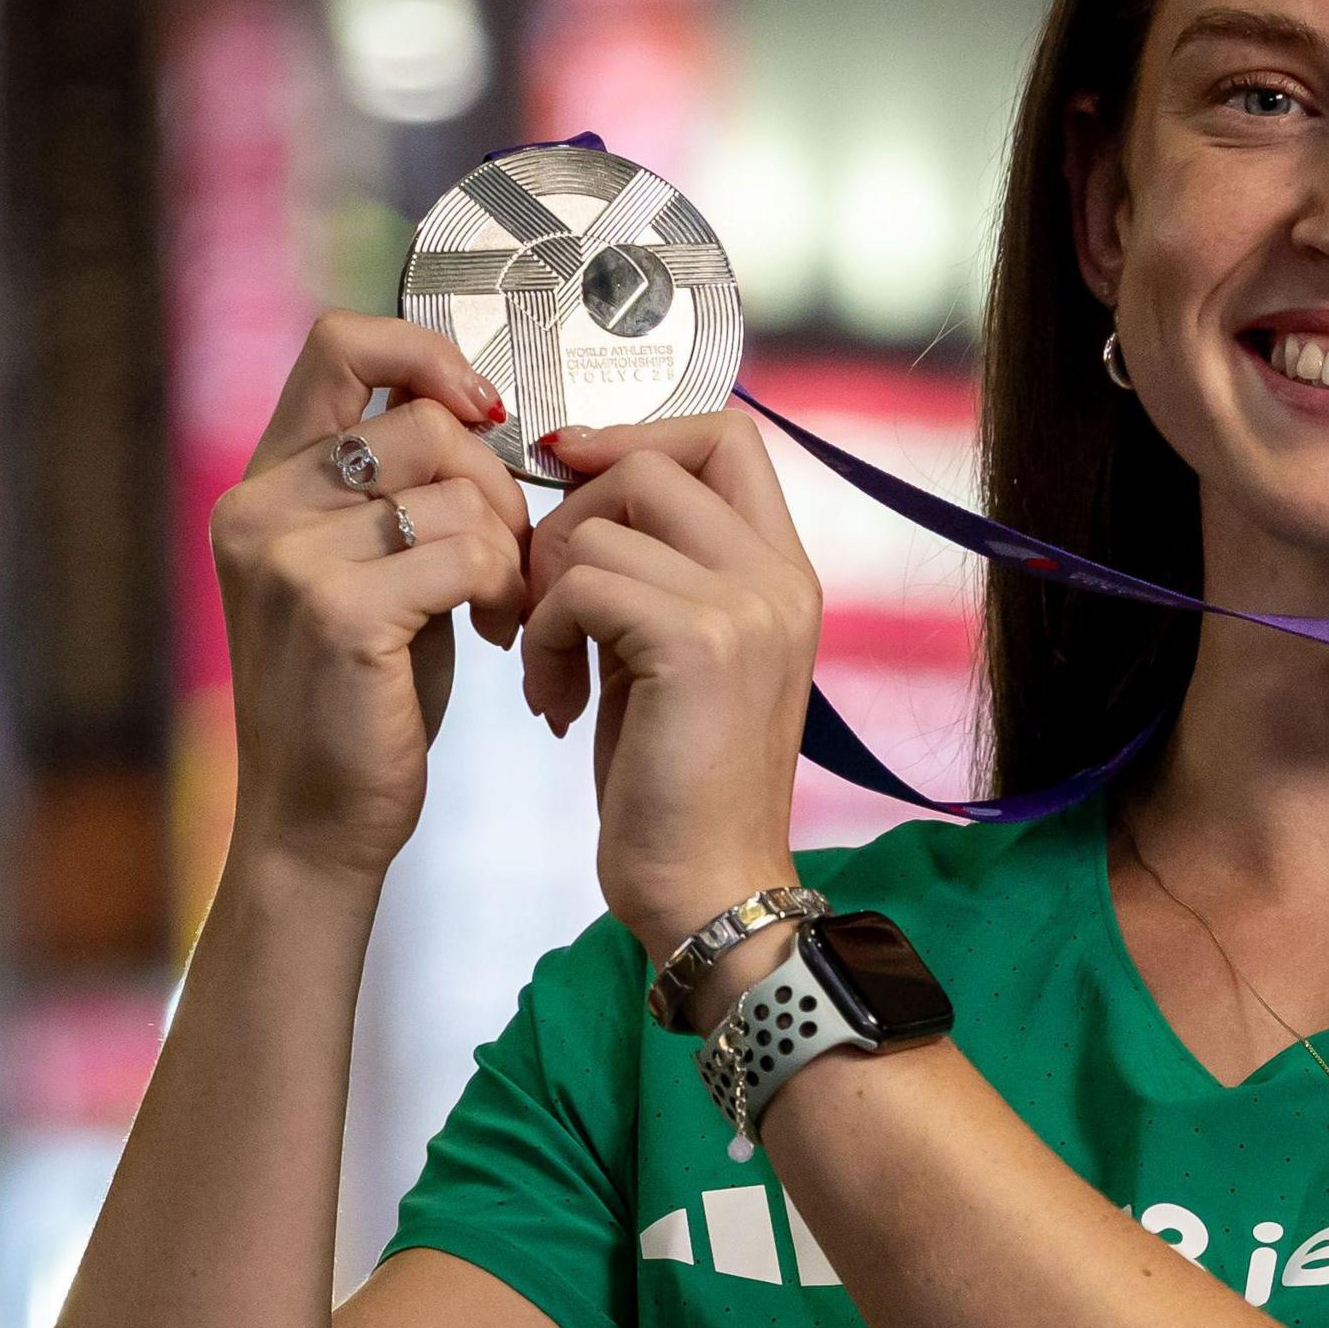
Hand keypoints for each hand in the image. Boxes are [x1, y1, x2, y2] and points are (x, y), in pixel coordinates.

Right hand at [209, 312, 535, 879]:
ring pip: (456, 486)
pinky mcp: (335, 611)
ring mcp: (287, 557)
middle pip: (423, 420)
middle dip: (498, 482)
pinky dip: (507, 588)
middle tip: (511, 556)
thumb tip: (475, 407)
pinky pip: (467, 551)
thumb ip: (398, 490)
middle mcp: (259, 507)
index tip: (484, 409)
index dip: (427, 353)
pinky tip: (499, 634)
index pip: (340, 341)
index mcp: (266, 482)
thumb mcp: (368, 569)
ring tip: (505, 603)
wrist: (317, 820)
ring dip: (510, 544)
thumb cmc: (363, 696)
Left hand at [520, 414, 821, 959]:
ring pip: (600, 527)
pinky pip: (583, 584)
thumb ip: (656, 575)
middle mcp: (779, 577)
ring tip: (549, 672)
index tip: (571, 480)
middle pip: (653, 463)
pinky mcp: (697, 642)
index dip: (638, 436)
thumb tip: (581, 500)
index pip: (725, 437)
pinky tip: (552, 699)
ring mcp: (747, 606)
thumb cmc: (678, 790)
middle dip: (569, 520)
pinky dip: (545, 635)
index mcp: (785, 574)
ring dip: (545, 595)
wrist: (708, 892)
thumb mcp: (675, 659)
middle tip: (543, 603)